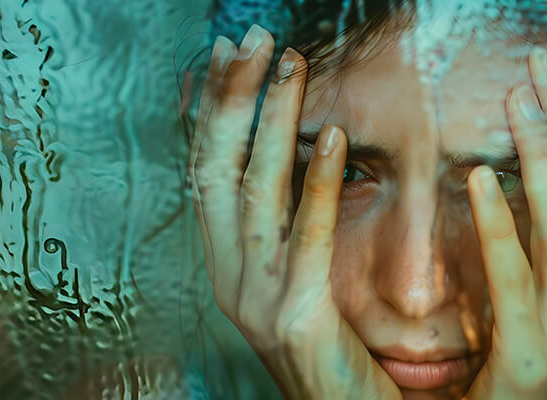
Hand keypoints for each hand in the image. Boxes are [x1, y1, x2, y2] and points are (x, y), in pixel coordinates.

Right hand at [189, 25, 399, 399]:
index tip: (231, 56)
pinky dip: (318, 183)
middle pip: (218, 171)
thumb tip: (302, 158)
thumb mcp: (303, 284)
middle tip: (252, 40)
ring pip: (255, 194)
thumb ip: (291, 231)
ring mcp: (258, 301)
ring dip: (271, 122)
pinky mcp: (298, 318)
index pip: (210, 173)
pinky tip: (331, 135)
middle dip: (232, 100)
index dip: (217, 111)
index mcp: (230, 269)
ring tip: (289, 66)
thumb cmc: (336, 355)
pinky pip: (307, 237)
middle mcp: (231, 281)